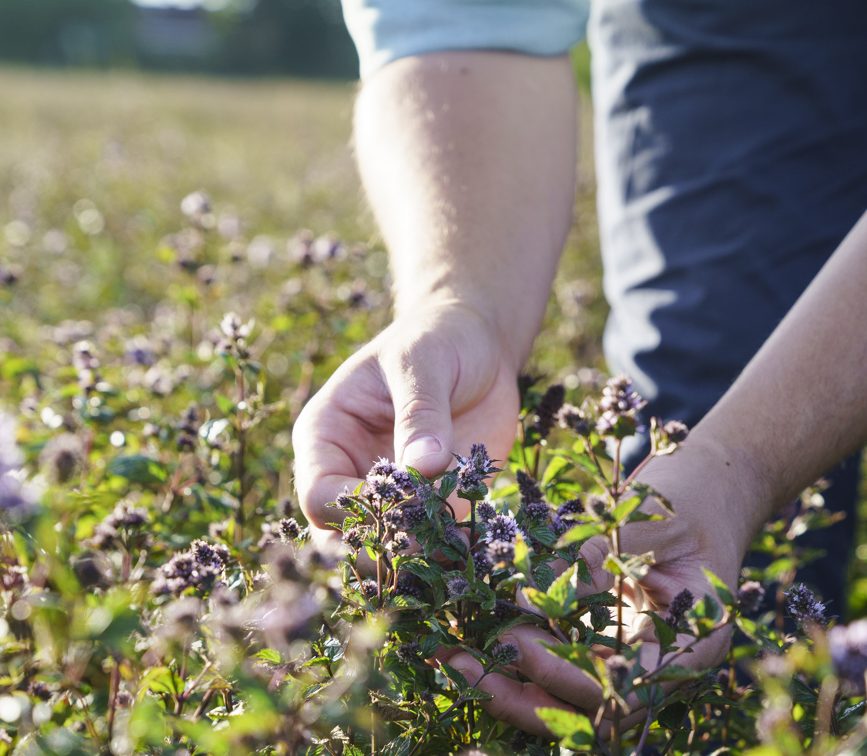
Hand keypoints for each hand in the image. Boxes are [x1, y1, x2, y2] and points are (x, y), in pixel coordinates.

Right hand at [292, 302, 519, 536]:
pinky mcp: (432, 506)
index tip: (404, 505)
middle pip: (343, 536)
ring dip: (416, 559)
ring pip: (386, 550)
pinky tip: (475, 547)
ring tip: (455, 551)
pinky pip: (431, 544)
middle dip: (381, 548)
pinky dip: (450, 554)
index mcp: (325, 436)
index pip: (320, 495)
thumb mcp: (422, 362)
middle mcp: (349, 473)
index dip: (356, 509)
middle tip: (428, 544)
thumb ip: (420, 412)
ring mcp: (391, 495)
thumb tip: (424, 466)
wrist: (478, 345)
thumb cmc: (436, 340)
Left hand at [445, 438, 752, 736]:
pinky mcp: (600, 637)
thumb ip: (601, 553)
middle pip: (585, 706)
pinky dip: (512, 655)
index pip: (625, 686)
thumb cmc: (694, 496)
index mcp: (690, 644)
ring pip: (563, 695)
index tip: (519, 646)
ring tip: (447, 655)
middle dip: (519, 693)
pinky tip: (466, 638)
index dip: (569, 675)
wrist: (712, 488)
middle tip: (459, 662)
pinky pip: (555, 658)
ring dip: (505, 682)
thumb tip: (531, 593)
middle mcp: (657, 663)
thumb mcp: (654, 517)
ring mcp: (627, 655)